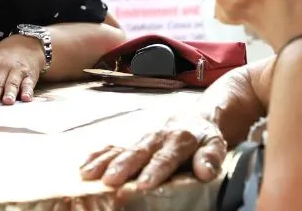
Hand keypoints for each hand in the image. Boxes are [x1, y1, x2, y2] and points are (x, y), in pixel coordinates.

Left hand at [0, 35, 44, 105]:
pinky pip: (28, 84)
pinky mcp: (29, 75)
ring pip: (12, 83)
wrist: (24, 44)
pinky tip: (26, 98)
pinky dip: (28, 91)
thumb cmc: (0, 58)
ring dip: (10, 92)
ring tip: (8, 101)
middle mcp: (1, 68)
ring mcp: (16, 71)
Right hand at [80, 114, 226, 189]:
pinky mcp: (133, 141)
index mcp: (179, 140)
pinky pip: (113, 147)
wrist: (197, 116)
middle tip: (110, 181)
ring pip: (122, 149)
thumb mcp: (216, 145)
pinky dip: (99, 155)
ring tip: (89, 175)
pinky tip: (85, 166)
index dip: (154, 171)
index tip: (143, 184)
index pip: (166, 158)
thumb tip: (205, 172)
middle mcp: (158, 137)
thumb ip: (211, 158)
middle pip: (139, 152)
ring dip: (105, 162)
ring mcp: (143, 139)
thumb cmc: (205, 136)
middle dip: (124, 166)